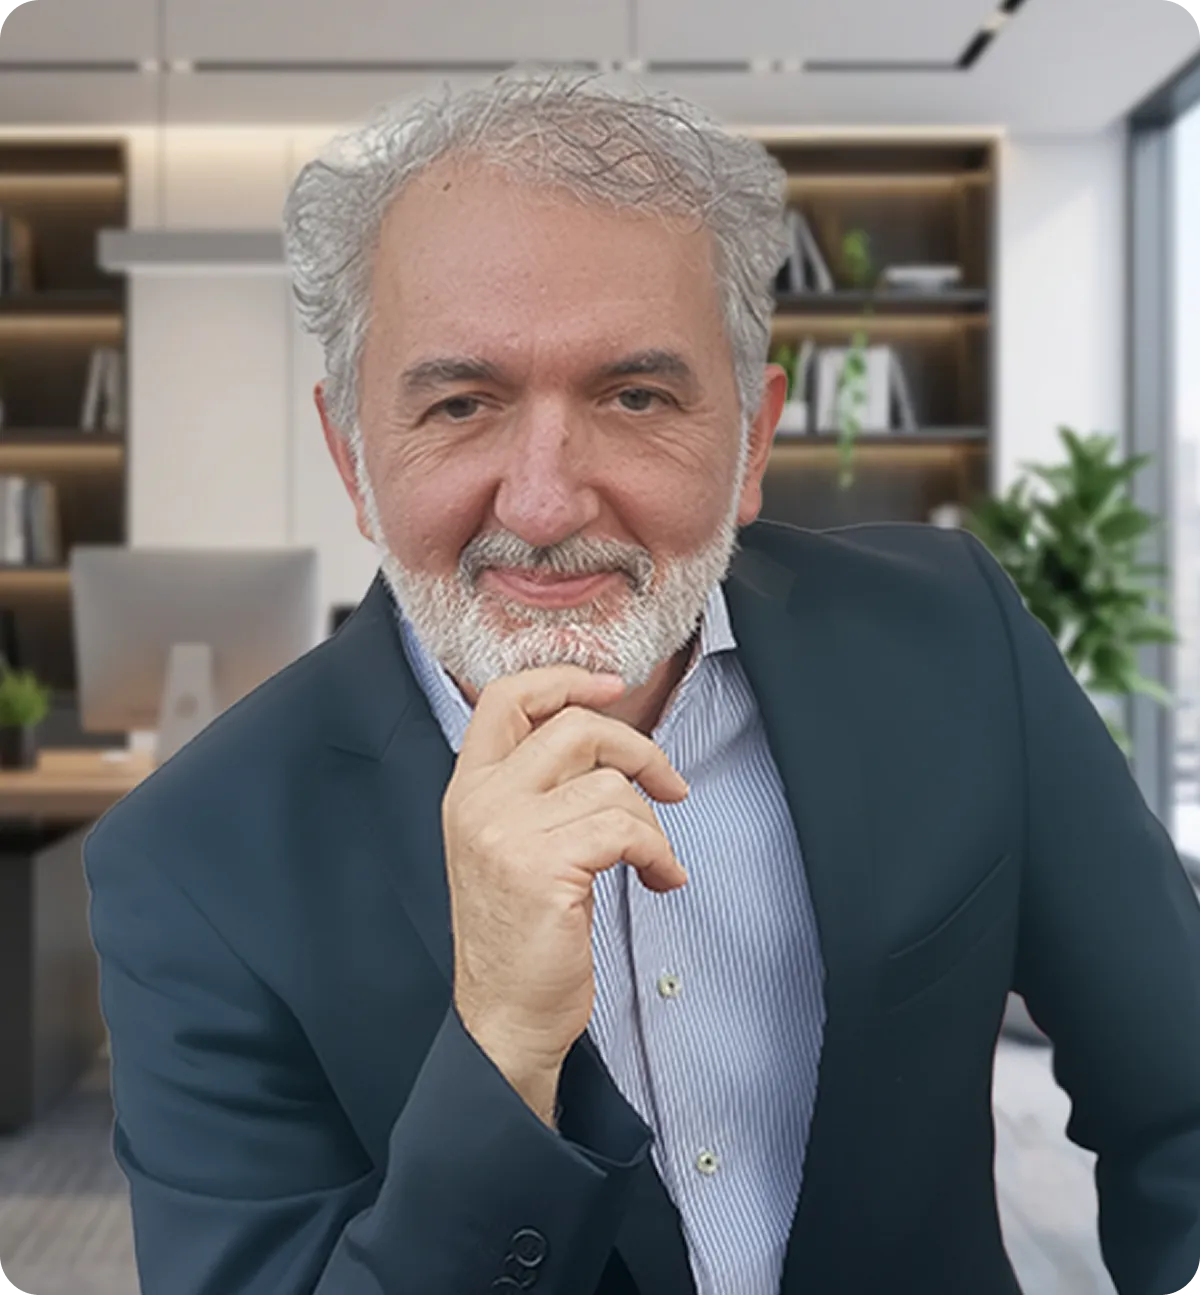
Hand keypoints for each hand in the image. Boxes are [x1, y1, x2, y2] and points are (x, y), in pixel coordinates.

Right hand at [442, 664, 688, 1115]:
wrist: (504, 1018)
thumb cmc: (521, 936)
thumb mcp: (512, 846)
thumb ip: (540, 790)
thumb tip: (608, 741)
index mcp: (468, 790)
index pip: (504, 698)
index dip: (564, 679)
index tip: (613, 687)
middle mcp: (479, 802)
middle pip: (575, 727)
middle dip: (638, 749)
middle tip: (670, 786)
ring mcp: (506, 831)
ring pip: (610, 784)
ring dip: (652, 824)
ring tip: (653, 862)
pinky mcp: (542, 865)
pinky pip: (625, 829)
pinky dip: (657, 853)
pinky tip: (659, 881)